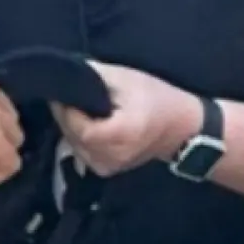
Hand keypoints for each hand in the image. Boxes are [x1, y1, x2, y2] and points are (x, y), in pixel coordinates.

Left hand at [51, 62, 193, 177]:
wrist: (181, 128)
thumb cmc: (155, 97)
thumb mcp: (123, 78)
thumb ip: (91, 75)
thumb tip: (63, 73)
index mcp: (121, 134)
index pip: (78, 126)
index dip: (66, 109)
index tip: (62, 91)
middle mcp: (113, 156)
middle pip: (73, 136)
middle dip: (65, 115)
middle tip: (67, 95)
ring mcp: (110, 167)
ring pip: (73, 144)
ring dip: (70, 125)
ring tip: (77, 106)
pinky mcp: (107, 170)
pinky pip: (81, 151)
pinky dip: (78, 136)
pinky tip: (86, 122)